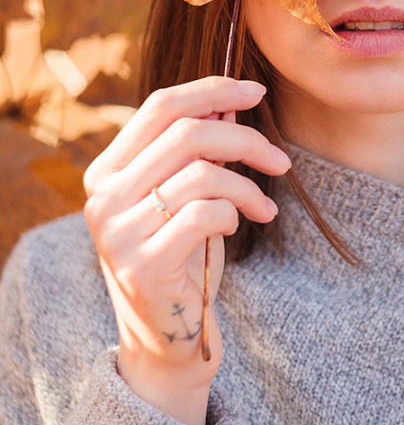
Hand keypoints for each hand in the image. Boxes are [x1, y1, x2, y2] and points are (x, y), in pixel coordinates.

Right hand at [83, 76, 290, 424]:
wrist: (168, 334)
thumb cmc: (182, 254)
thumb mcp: (186, 193)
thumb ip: (198, 149)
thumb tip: (231, 98)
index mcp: (107, 170)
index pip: (160, 106)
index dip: (212, 90)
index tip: (257, 91)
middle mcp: (102, 197)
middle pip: (187, 134)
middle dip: (245, 140)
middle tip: (279, 161)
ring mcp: (118, 232)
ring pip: (202, 173)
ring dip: (248, 187)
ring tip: (264, 207)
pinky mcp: (143, 265)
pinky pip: (206, 214)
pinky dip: (236, 213)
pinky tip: (241, 227)